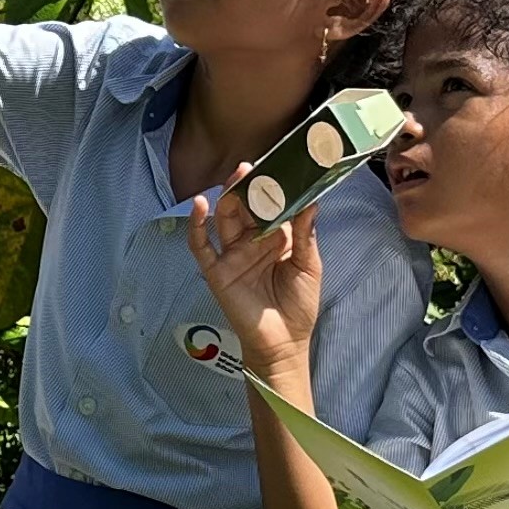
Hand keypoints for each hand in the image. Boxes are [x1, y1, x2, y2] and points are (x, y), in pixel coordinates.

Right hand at [188, 173, 323, 374]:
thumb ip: (305, 234)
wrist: (285, 342)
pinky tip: (199, 206)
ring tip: (235, 177)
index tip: (277, 166)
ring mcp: (232, 255)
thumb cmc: (299, 305)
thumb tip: (311, 201)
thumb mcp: (309, 265)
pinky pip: (201, 246)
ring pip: (225, 219)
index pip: (271, 205)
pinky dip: (197, 225)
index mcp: (276, 238)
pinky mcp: (216, 272)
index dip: (272, 187)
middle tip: (253, 166)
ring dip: (228, 197)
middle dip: (248, 186)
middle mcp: (252, 242)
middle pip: (245, 207)